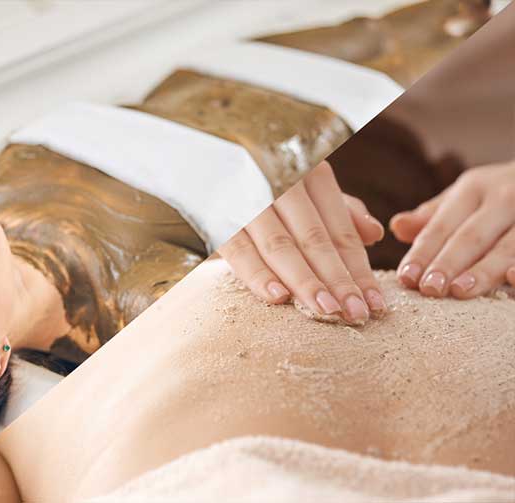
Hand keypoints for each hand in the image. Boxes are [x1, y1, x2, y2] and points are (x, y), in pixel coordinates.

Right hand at [220, 161, 385, 325]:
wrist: (203, 152)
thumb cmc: (262, 172)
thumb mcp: (304, 181)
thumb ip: (337, 207)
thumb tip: (374, 234)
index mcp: (309, 172)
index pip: (339, 229)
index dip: (358, 269)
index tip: (376, 303)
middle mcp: (281, 181)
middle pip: (315, 239)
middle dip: (338, 280)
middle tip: (357, 315)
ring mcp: (246, 195)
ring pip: (281, 245)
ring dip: (305, 282)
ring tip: (327, 312)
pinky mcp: (215, 210)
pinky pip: (238, 247)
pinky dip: (257, 273)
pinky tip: (277, 296)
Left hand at [391, 160, 514, 297]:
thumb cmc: (497, 195)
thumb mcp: (465, 197)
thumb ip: (433, 217)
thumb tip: (396, 227)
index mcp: (473, 189)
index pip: (441, 225)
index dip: (423, 253)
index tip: (405, 278)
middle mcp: (504, 197)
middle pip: (471, 236)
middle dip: (449, 263)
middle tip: (429, 289)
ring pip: (508, 246)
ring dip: (485, 270)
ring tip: (461, 291)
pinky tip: (513, 280)